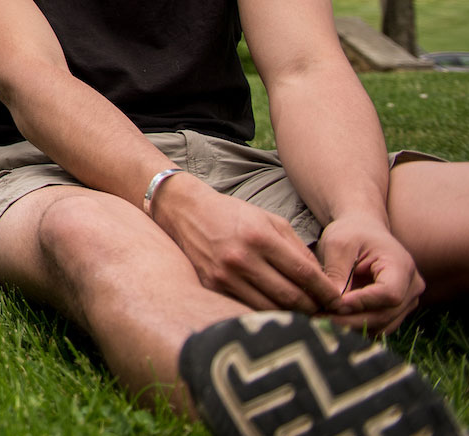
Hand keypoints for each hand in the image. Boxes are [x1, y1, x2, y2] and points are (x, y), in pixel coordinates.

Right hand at [154, 173, 340, 314]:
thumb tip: (322, 281)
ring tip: (304, 315)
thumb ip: (297, 249)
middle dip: (314, 308)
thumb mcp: (269, 220)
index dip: (327, 292)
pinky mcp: (211, 287)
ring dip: (291, 315)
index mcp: (259, 237)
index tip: (340, 302)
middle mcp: (241, 258)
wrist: (186, 211)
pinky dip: (265, 314)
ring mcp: (224, 275)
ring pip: (270, 309)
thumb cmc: (233, 215)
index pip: (304, 273)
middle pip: (290, 297)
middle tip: (325, 312)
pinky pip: (246, 308)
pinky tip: (276, 312)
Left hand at [315, 213, 423, 334]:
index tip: (334, 303)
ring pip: (382, 325)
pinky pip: (378, 325)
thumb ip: (338, 272)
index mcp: (401, 266)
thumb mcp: (338, 244)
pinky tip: (333, 319)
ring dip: (352, 325)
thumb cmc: (350, 233)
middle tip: (320, 318)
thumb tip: (335, 303)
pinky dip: (357, 325)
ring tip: (323, 319)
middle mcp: (411, 287)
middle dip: (351, 318)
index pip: (389, 294)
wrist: (362, 230)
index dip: (362, 302)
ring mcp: (407, 302)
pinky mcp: (396, 310)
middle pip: (385, 314)